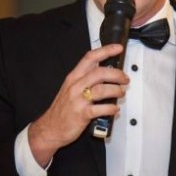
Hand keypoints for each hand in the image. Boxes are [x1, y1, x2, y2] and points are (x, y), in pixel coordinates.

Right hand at [28, 44, 128, 165]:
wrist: (50, 127)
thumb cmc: (63, 108)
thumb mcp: (71, 88)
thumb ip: (87, 79)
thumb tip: (108, 73)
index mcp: (74, 77)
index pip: (90, 58)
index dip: (106, 51)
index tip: (118, 48)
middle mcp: (76, 86)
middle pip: (99, 73)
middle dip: (117, 74)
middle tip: (125, 79)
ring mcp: (78, 100)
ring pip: (101, 89)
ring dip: (116, 90)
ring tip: (121, 93)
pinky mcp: (81, 114)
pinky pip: (100, 109)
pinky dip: (111, 108)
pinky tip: (115, 109)